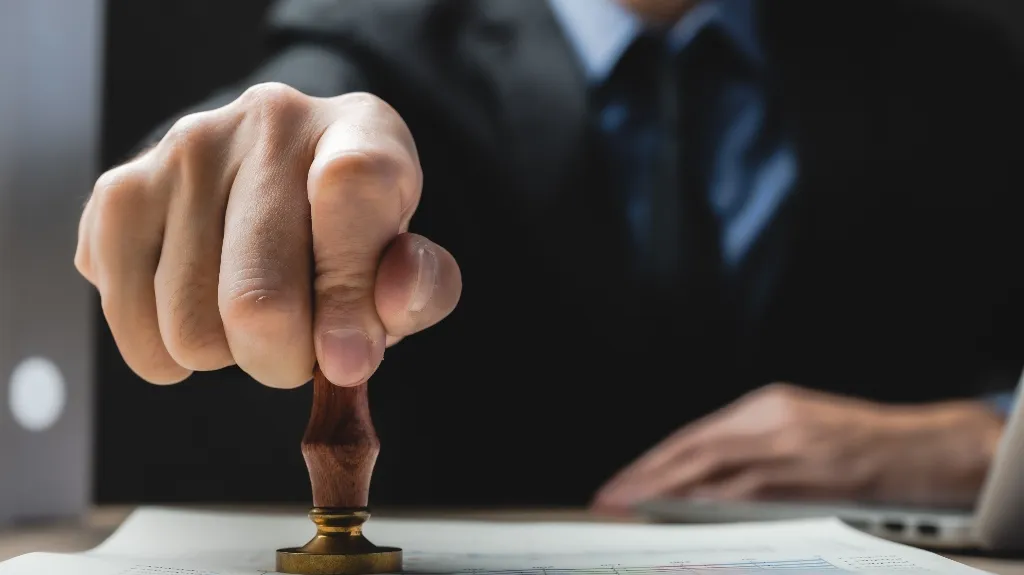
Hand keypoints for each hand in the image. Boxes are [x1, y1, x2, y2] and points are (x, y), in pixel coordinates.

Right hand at [75, 84, 461, 387]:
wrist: (276, 180)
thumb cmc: (352, 234)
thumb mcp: (406, 258)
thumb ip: (421, 291)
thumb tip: (367, 331)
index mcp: (362, 129)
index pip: (353, 189)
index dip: (349, 294)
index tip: (349, 362)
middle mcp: (269, 122)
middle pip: (258, 299)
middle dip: (287, 359)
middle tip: (303, 348)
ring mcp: (184, 151)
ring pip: (192, 330)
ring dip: (230, 355)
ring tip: (254, 312)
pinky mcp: (119, 191)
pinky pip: (135, 329)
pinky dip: (170, 356)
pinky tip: (201, 312)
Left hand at [593, 383, 1004, 510]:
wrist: (921, 447)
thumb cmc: (859, 439)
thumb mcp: (798, 424)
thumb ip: (751, 442)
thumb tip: (699, 471)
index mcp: (765, 404)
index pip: (693, 435)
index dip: (653, 460)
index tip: (623, 481)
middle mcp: (771, 420)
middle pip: (692, 450)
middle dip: (646, 476)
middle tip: (612, 498)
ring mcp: (789, 446)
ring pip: (712, 471)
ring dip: (666, 493)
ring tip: (633, 510)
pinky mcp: (810, 474)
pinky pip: (748, 493)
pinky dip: (711, 505)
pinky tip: (684, 517)